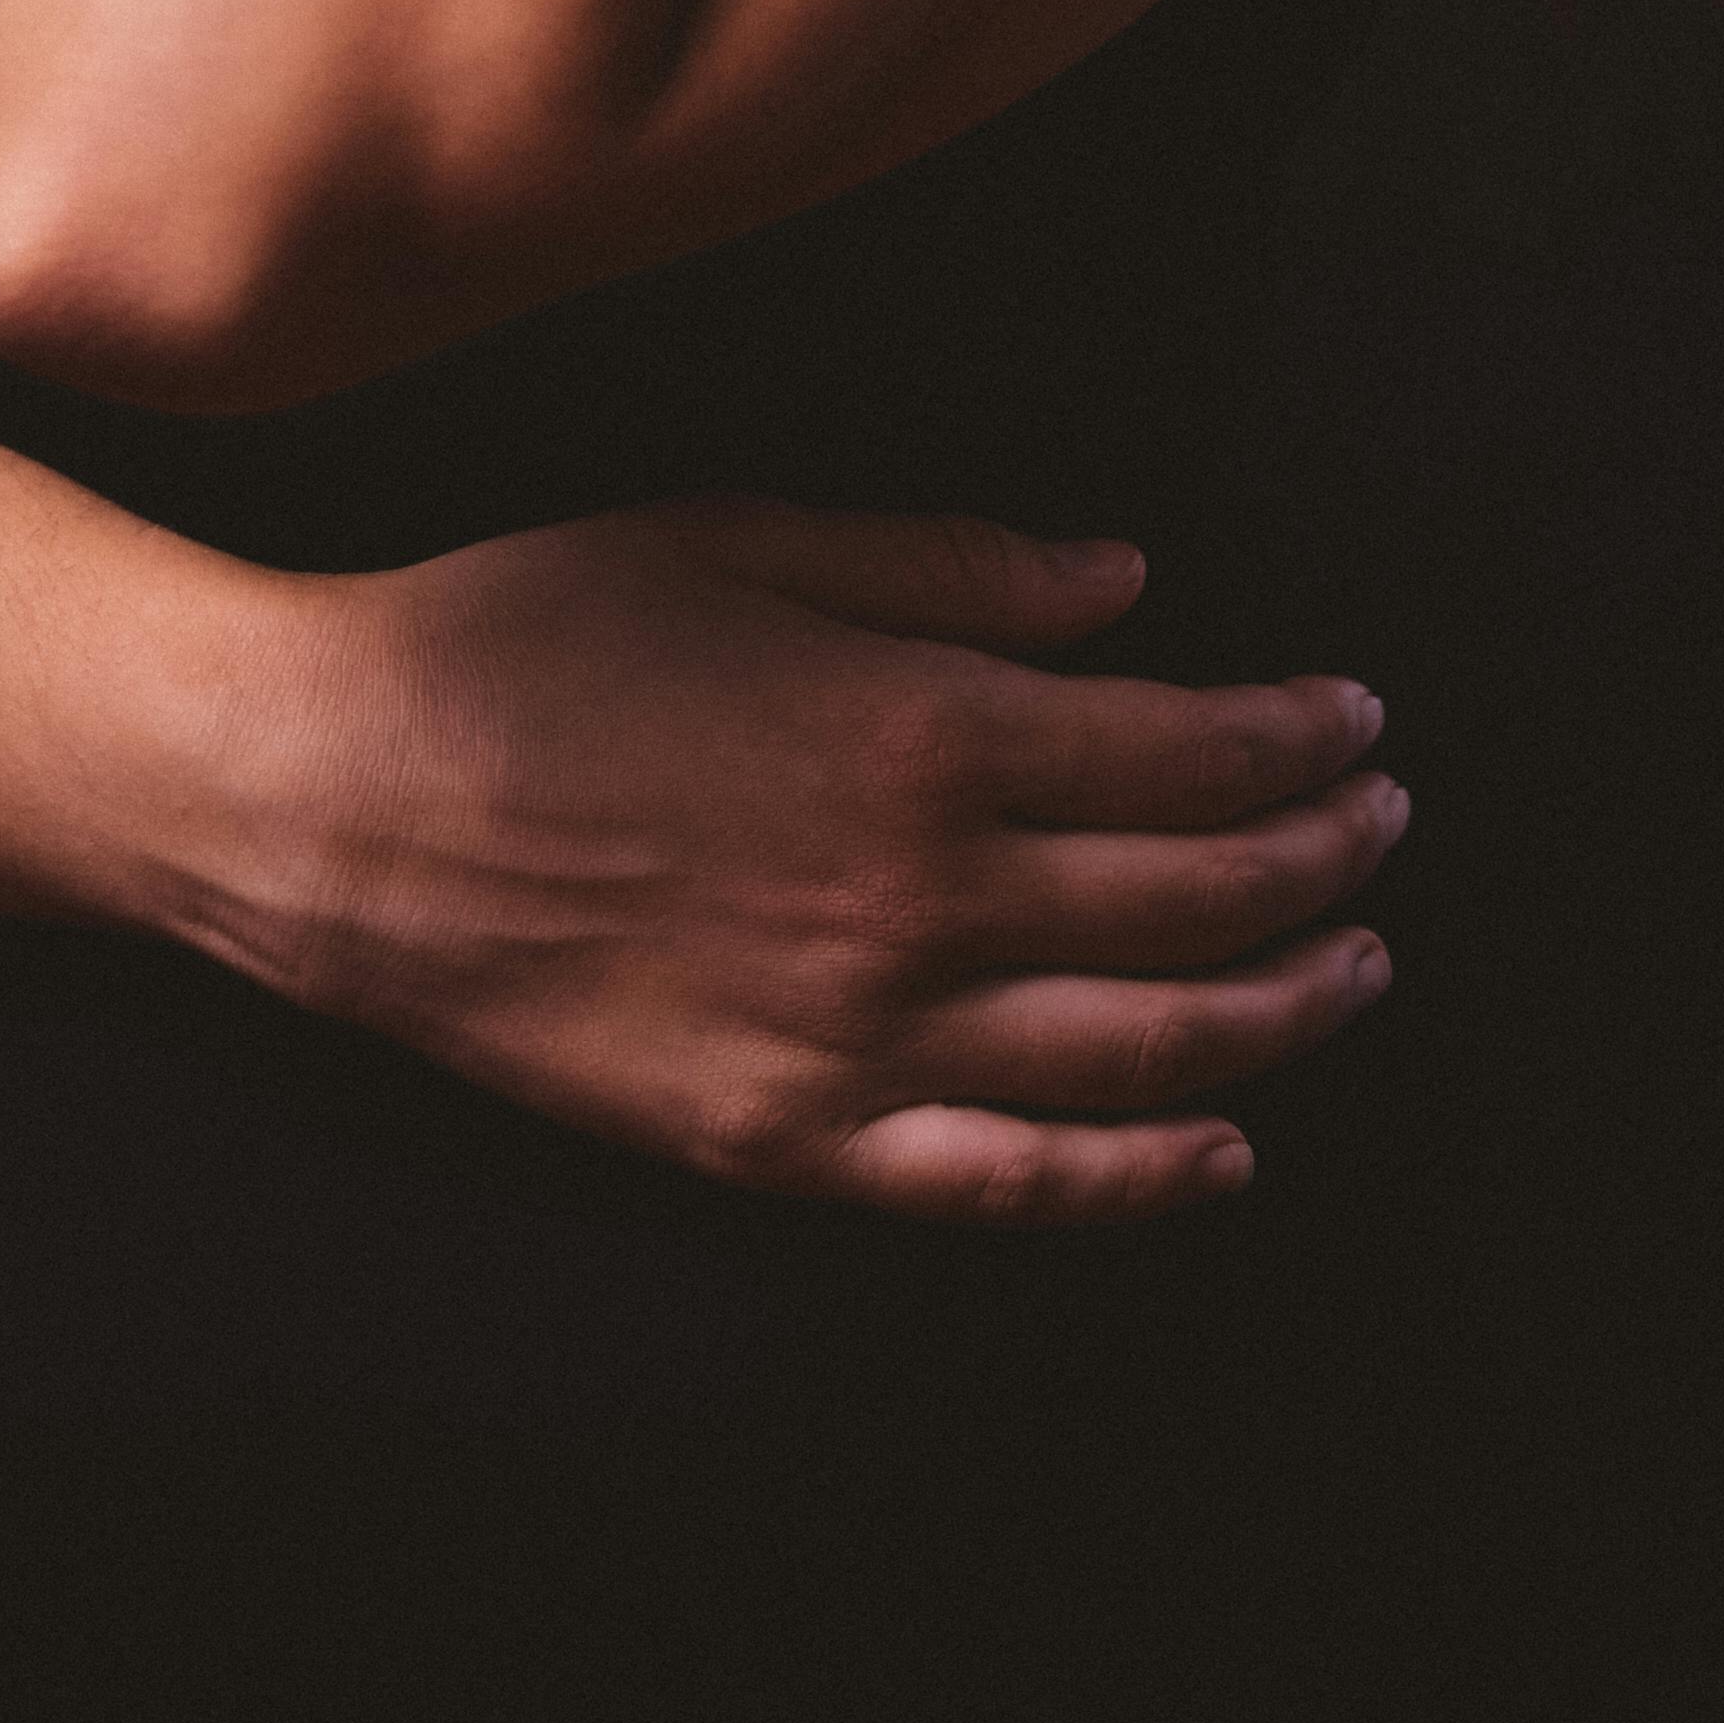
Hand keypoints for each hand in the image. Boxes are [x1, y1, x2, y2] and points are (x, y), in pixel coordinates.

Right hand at [252, 497, 1399, 1225]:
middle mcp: (921, 902)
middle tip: (1382, 827)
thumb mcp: (744, 535)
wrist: (341, 798)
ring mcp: (860, 1042)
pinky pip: (1009, 1186)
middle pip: (1191, 902)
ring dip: (1275, 1014)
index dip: (1293, 739)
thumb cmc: (529, 633)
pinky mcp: (787, 1143)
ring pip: (1140, 1054)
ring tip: (1351, 972)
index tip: (1358, 722)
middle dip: (1318, 863)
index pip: (1181, 751)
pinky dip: (1139, 1181)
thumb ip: (951, 567)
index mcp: (921, 732)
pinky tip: (1223, 1155)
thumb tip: (1127, 588)